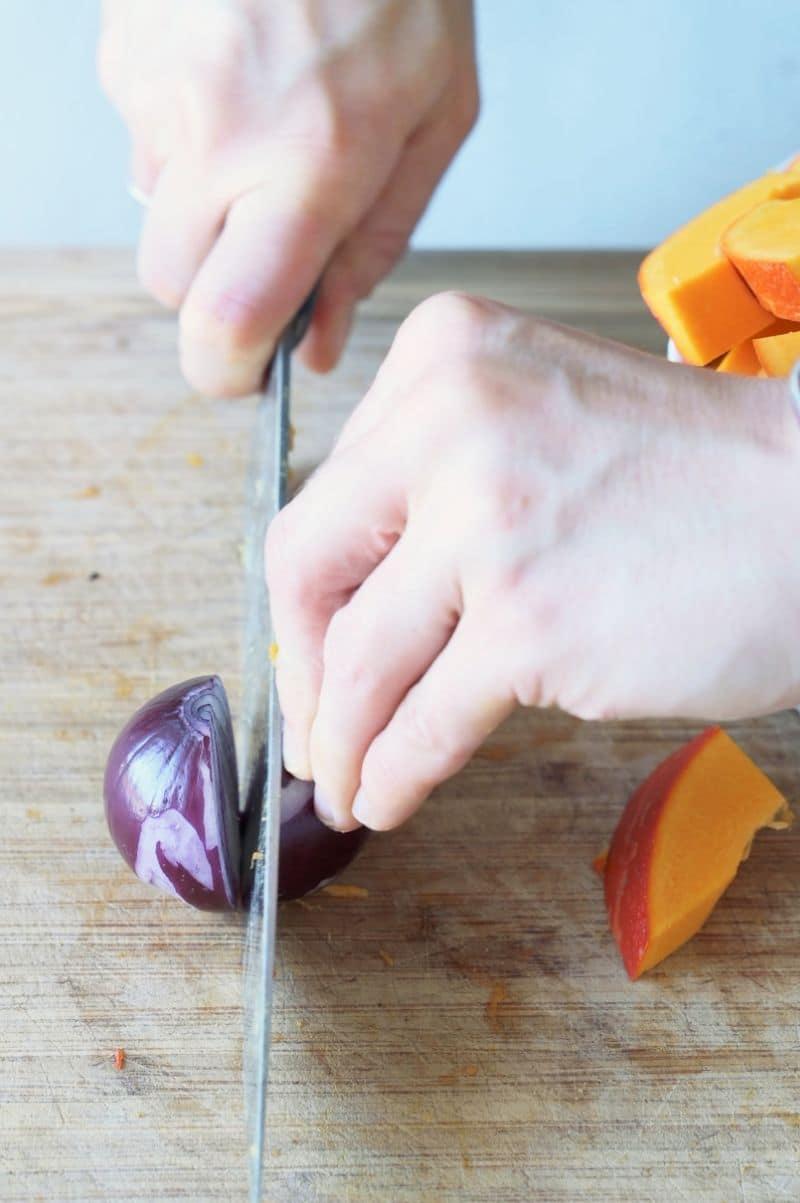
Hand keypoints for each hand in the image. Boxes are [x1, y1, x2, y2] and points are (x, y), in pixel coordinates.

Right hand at [98, 0, 477, 395]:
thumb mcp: (429, 126)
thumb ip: (371, 249)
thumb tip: (321, 344)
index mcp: (308, 164)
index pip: (226, 318)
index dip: (225, 370)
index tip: (247, 375)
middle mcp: (218, 136)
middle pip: (172, 284)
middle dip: (218, 285)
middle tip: (275, 230)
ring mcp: (156, 90)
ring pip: (155, 211)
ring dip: (205, 200)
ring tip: (268, 123)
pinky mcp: (123, 54)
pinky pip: (143, 138)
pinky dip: (187, 134)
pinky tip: (237, 78)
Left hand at [266, 292, 799, 830]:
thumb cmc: (701, 480)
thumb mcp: (541, 426)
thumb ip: (441, 490)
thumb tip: (353, 610)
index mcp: (444, 357)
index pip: (325, 500)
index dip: (305, 604)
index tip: (308, 659)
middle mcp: (449, 421)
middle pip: (310, 570)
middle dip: (303, 679)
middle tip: (313, 739)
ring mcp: (486, 522)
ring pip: (360, 661)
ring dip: (344, 745)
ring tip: (349, 787)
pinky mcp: (531, 622)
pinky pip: (424, 723)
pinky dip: (394, 773)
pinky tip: (390, 798)